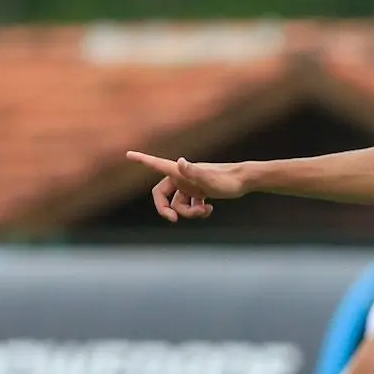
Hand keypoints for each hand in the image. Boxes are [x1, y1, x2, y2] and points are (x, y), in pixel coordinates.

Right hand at [125, 151, 251, 221]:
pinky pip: (189, 206)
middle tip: (173, 220)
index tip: (128, 153)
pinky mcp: (199, 192)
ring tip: (205, 210)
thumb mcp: (209, 179)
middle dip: (165, 209)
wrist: (244, 181)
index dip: (142, 160)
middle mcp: (182, 178)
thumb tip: (180, 162)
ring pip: (178, 204)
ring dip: (189, 213)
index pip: (157, 165)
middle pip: (162, 195)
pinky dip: (197, 211)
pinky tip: (209, 208)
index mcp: (180, 172)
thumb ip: (193, 172)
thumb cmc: (227, 180)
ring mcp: (190, 186)